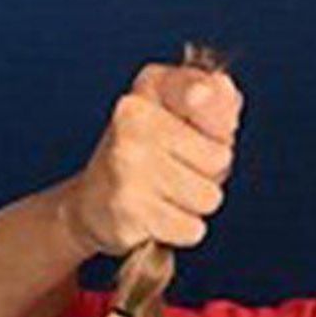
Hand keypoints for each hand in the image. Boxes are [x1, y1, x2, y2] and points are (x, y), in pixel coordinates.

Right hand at [62, 60, 243, 256]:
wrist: (92, 202)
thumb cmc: (148, 157)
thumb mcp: (184, 118)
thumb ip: (215, 102)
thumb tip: (223, 88)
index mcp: (150, 88)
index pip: (210, 98)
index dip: (218, 127)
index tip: (198, 129)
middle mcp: (133, 121)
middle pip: (220, 158)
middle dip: (210, 171)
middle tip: (179, 169)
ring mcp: (127, 164)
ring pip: (210, 197)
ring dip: (196, 203)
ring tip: (168, 192)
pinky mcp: (128, 208)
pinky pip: (192, 228)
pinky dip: (182, 228)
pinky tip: (158, 215)